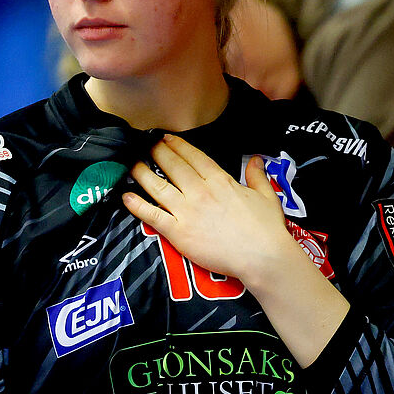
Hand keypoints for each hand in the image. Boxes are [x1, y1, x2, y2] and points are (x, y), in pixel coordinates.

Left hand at [121, 133, 293, 288]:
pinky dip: (138, 206)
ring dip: (142, 174)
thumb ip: (257, 175)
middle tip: (144, 144)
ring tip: (131, 164)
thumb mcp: (267, 196)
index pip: (194, 157)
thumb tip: (256, 159)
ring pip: (158, 188)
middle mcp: (200, 192)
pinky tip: (126, 197)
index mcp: (220, 181)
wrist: (261, 256)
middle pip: (173, 168)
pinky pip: (153, 216)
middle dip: (157, 153)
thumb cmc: (266, 229)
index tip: (165, 137)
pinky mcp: (178, 233)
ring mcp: (187, 212)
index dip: (177, 146)